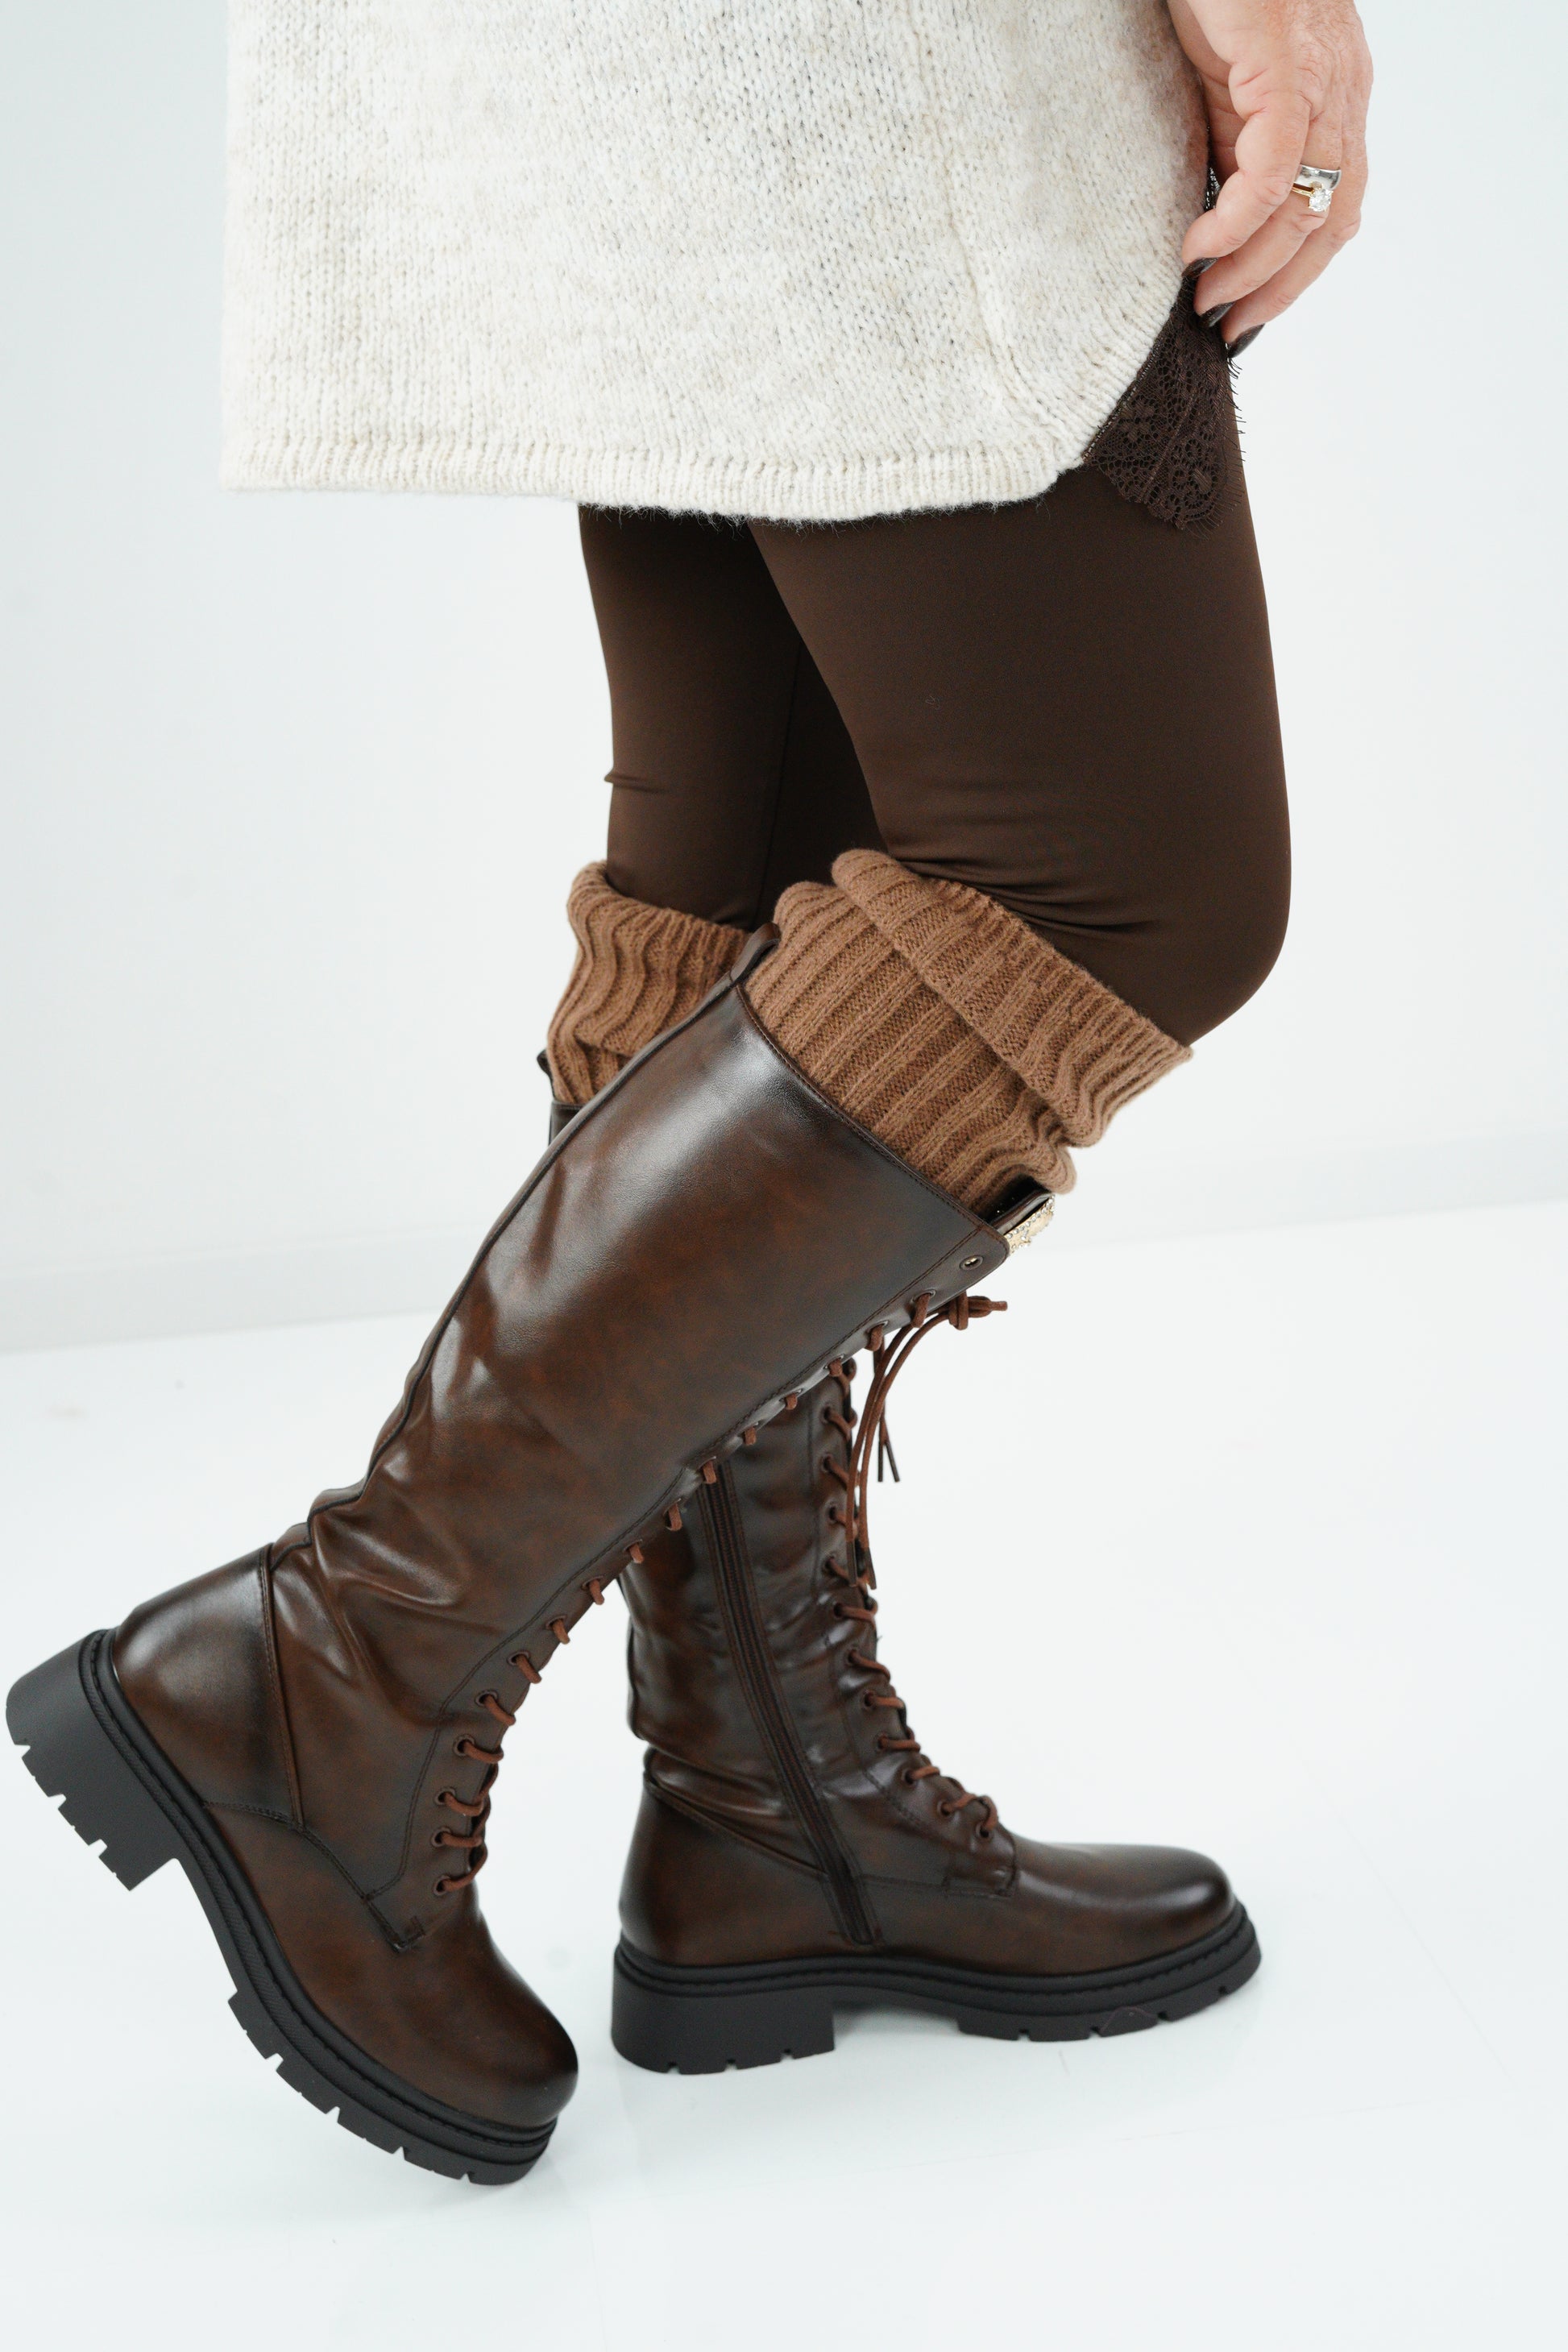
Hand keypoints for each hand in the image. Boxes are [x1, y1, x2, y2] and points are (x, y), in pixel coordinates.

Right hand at [1168, 0, 1371, 345]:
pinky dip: (1239, 220)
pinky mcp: (1287, 63)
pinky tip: (1199, 246)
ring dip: (1254, 267)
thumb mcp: (1221, 84)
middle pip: (1333, 219)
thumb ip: (1229, 144)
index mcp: (1332, 97)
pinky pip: (1276, 166)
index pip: (1335, 206)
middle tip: (1225, 328)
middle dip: (1280, 288)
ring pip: (1308, 204)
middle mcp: (1341, 90)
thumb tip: (1208, 223)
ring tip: (1205, 298)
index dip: (1296, 274)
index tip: (1243, 316)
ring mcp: (1322, 76)